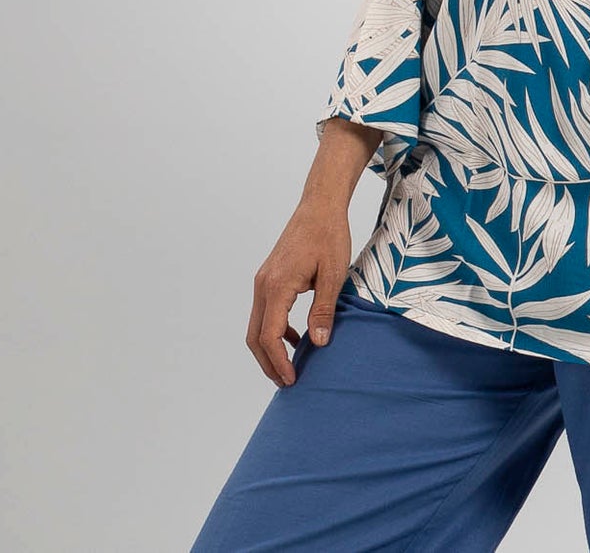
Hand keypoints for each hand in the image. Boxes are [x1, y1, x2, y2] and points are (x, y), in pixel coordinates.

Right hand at [247, 200, 354, 387]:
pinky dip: (274, 330)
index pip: (269, 336)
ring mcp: (263, 280)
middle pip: (255, 336)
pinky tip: (295, 336)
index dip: (278, 362)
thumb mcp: (333, 275)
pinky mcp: (269, 277)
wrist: (319, 206)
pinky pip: (265, 311)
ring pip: (257, 325)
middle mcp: (263, 285)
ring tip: (289, 366)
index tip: (292, 379)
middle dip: (268, 363)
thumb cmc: (329, 235)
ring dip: (269, 348)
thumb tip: (318, 344)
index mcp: (277, 286)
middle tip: (287, 383)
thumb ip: (323, 311)